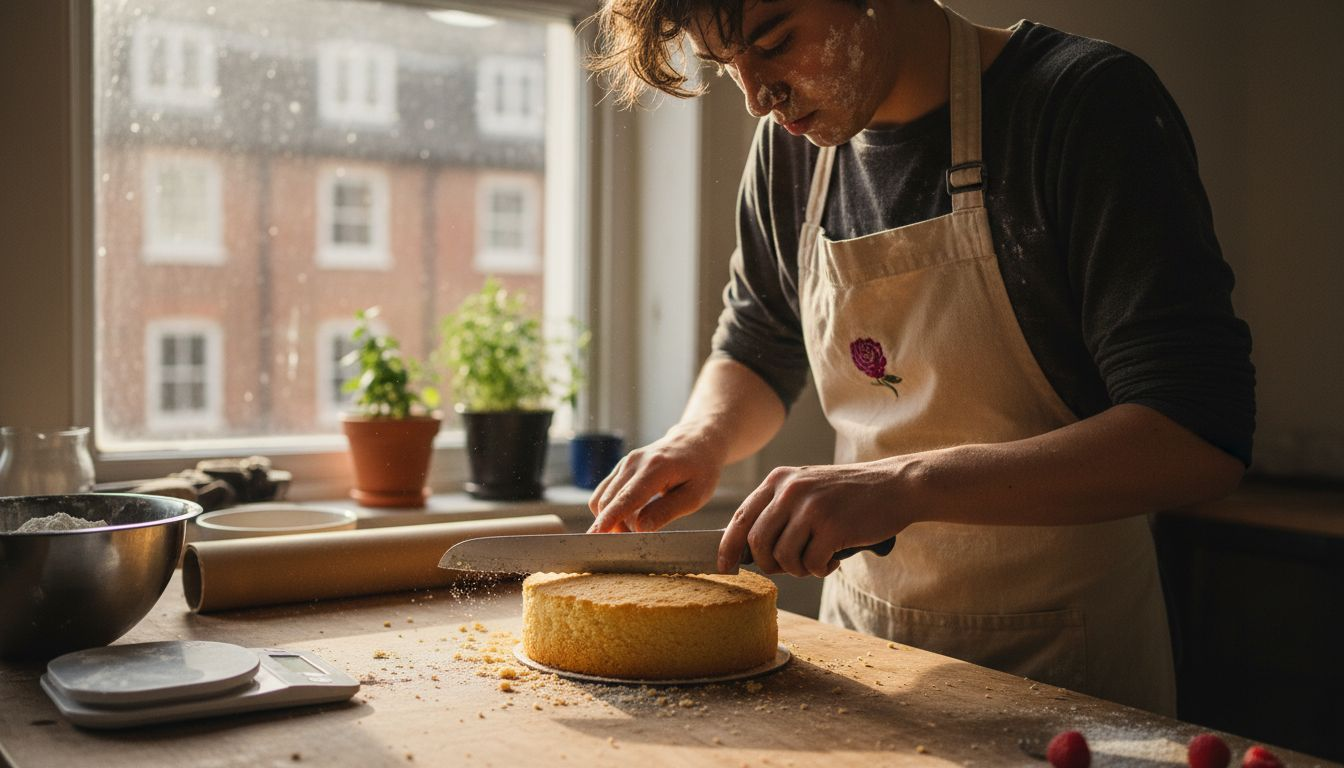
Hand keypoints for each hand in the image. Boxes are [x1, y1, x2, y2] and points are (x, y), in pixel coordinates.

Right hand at [588, 424, 728, 533]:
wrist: (695, 442)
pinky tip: (632, 516)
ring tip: (638, 527)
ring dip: (613, 519)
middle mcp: (634, 462)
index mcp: (655, 468)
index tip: (595, 536)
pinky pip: (605, 493)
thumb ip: (666, 512)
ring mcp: (624, 463)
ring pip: (602, 499)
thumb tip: (641, 529)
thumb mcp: (694, 496)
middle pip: (609, 502)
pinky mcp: (620, 468)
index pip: (626, 498)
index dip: (610, 518)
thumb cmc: (700, 471)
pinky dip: (612, 510)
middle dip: (614, 527)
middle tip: (636, 542)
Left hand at [718, 460, 914, 577]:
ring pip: (783, 557)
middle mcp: (790, 490)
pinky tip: (834, 559)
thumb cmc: (849, 495)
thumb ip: (778, 510)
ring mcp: (811, 507)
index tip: (725, 567)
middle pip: (757, 542)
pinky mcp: (832, 527)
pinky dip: (821, 570)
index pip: (740, 518)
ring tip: (817, 559)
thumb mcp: (806, 488)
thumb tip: (746, 550)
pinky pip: (812, 564)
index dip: (728, 547)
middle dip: (769, 564)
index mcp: (778, 480)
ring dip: (799, 568)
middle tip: (790, 566)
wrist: (896, 485)